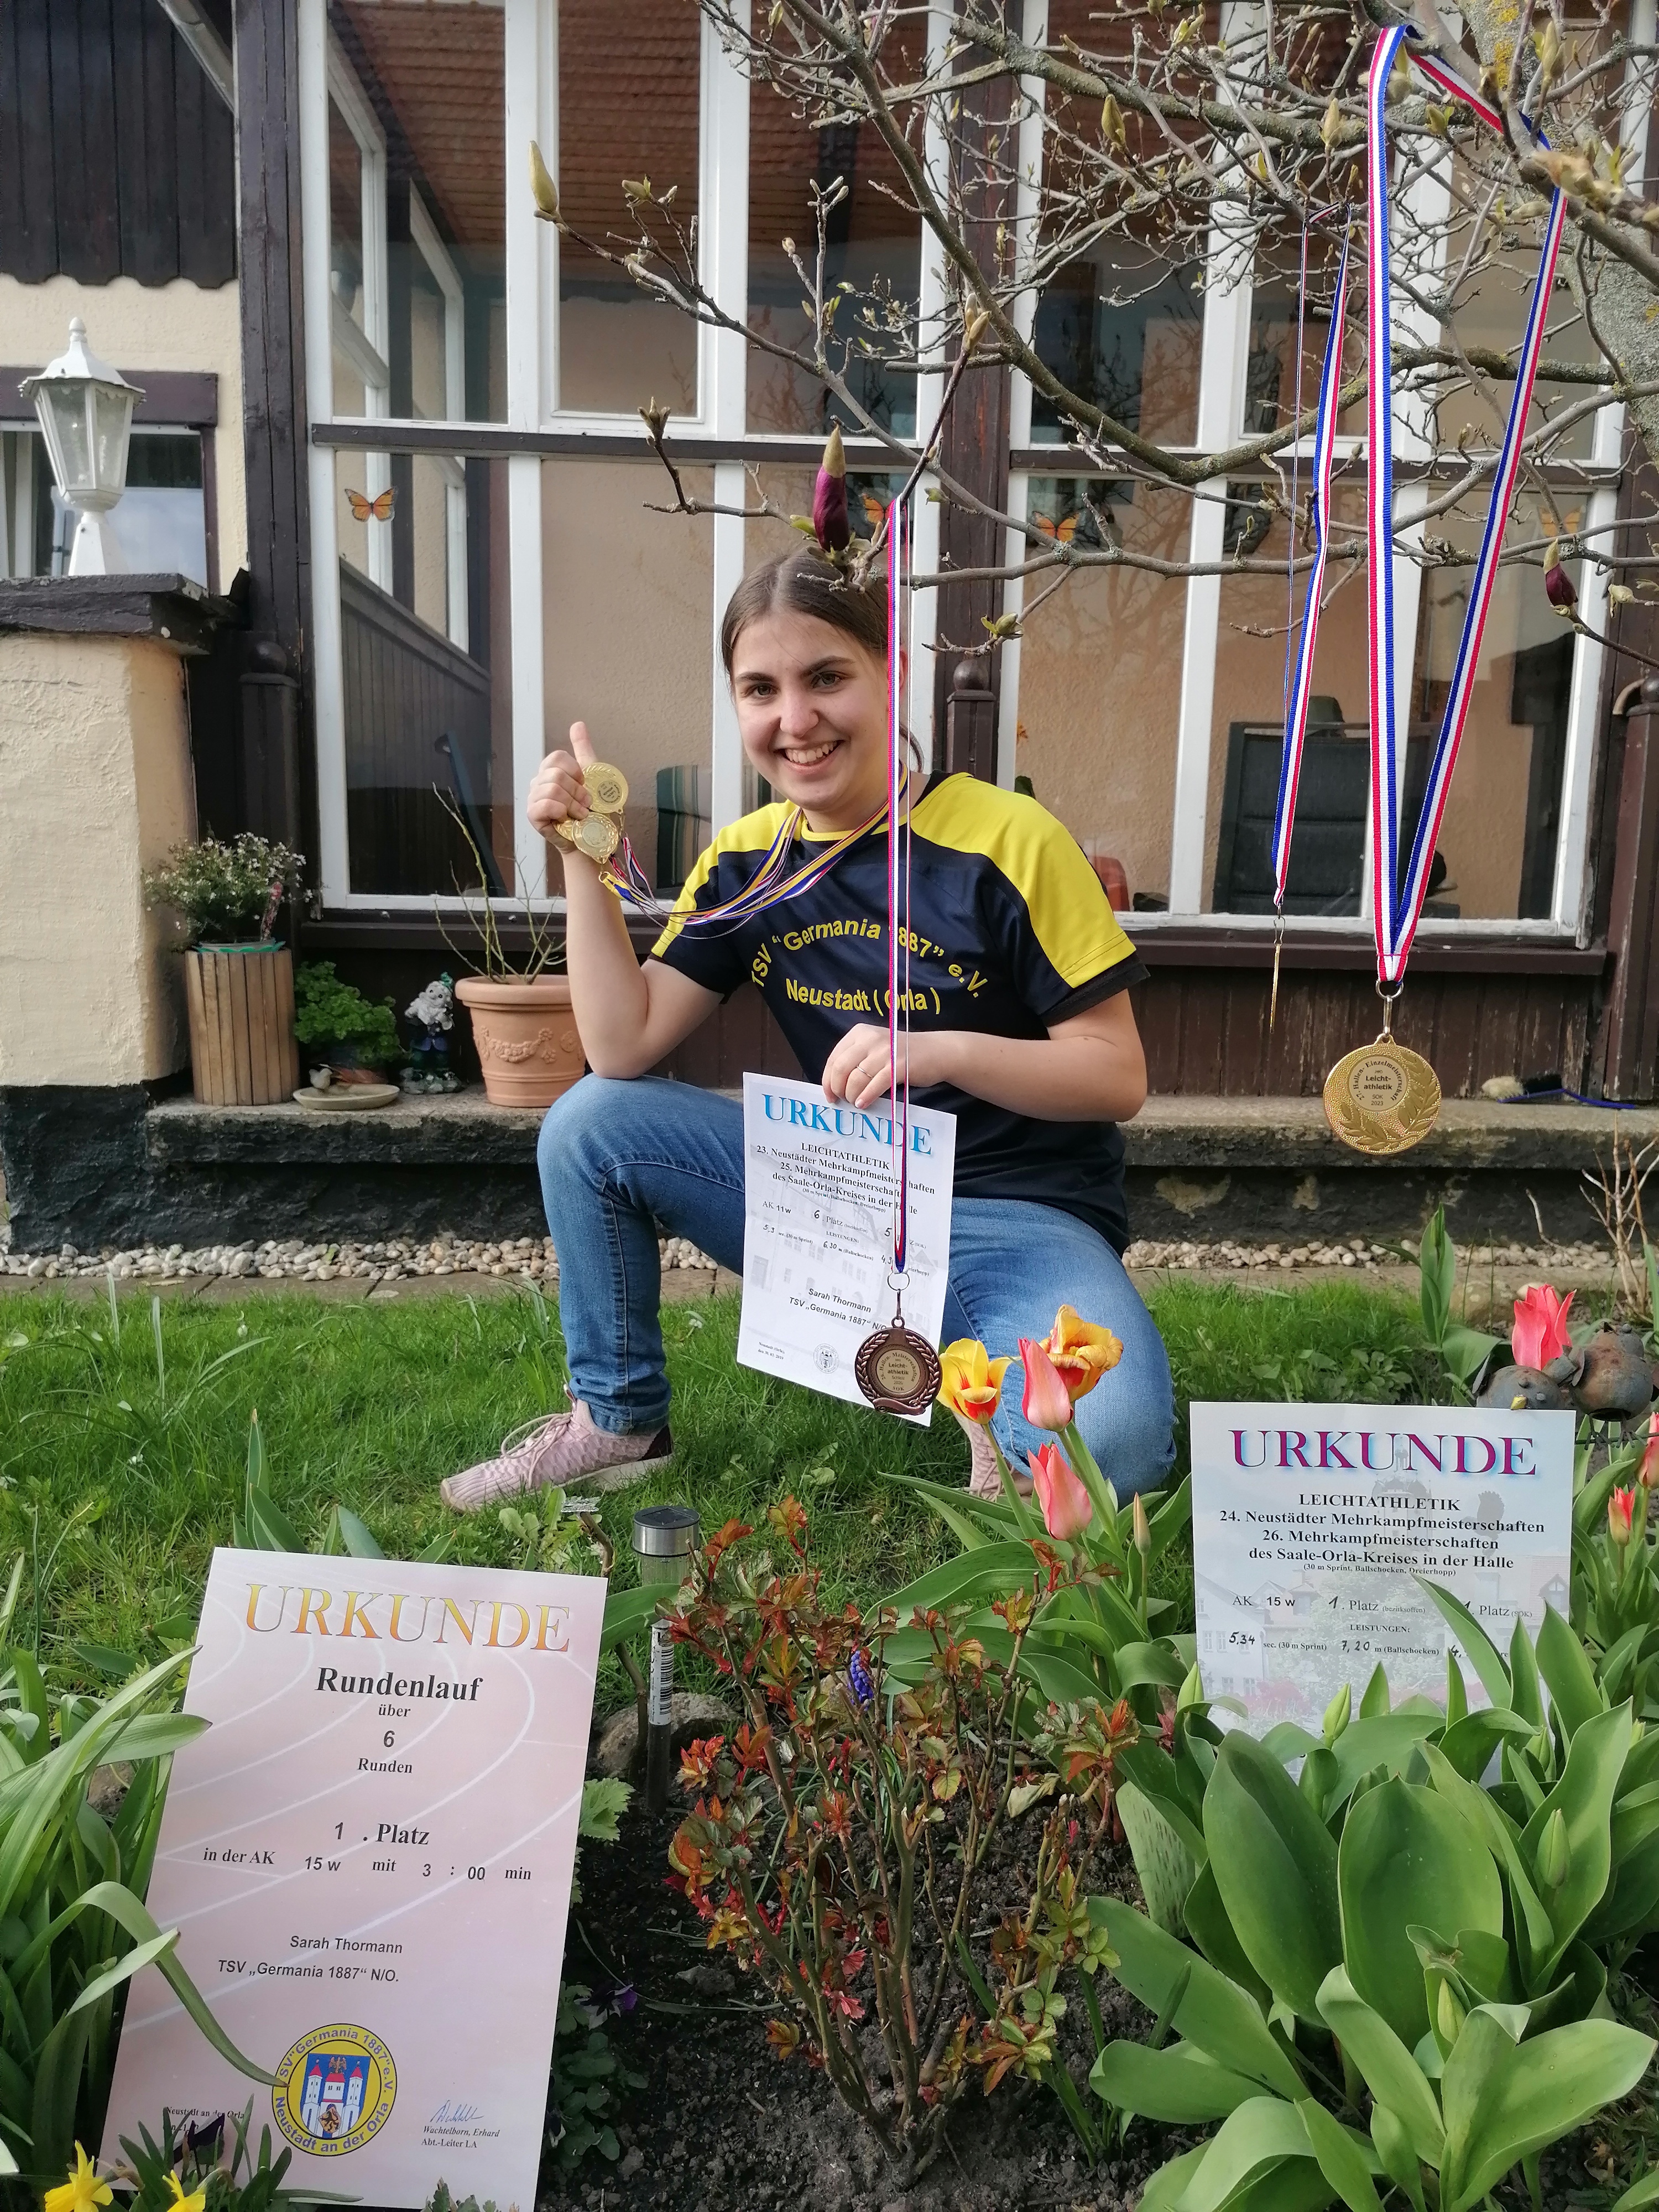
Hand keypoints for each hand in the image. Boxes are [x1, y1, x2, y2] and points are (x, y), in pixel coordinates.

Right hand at [527, 721, 596, 842]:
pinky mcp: (532, 815)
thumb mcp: (592, 775)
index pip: (557, 758)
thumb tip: (577, 724)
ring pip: (552, 788)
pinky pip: (544, 804)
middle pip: (555, 773)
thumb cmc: (592, 811)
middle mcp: (538, 782)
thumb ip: (583, 749)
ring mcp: (533, 798)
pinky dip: (561, 811)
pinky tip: (567, 819)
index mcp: (550, 771)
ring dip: (572, 803)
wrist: (592, 839)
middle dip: (577, 791)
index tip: (585, 786)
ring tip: (579, 814)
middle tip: (585, 805)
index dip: (576, 772)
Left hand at [823, 1023, 945, 1108]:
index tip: (829, 1095)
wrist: (936, 1052)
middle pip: (841, 1068)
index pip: (834, 1058)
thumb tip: (834, 1084)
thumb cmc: (902, 1053)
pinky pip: (875, 1085)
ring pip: (856, 1079)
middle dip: (838, 1089)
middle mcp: (870, 1039)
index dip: (827, 1080)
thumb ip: (855, 1059)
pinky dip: (866, 1097)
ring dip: (852, 1096)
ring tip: (856, 1102)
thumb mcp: (874, 1047)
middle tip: (843, 1100)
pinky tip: (864, 1104)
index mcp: (860, 1033)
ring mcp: (885, 1052)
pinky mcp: (898, 1066)